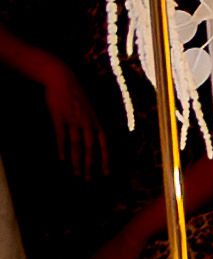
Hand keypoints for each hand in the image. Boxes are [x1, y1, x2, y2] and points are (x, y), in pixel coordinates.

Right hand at [35, 55, 106, 177]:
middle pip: (91, 149)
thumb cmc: (77, 94)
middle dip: (91, 166)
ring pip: (77, 146)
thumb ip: (94, 124)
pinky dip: (62, 149)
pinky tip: (62, 159)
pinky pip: (62, 137)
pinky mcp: (60, 118)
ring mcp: (74, 120)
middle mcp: (88, 122)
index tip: (106, 172)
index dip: (106, 159)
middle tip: (89, 180)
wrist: (62, 78)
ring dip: (77, 162)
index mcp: (97, 120)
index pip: (105, 144)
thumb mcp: (91, 109)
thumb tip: (98, 139)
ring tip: (76, 174)